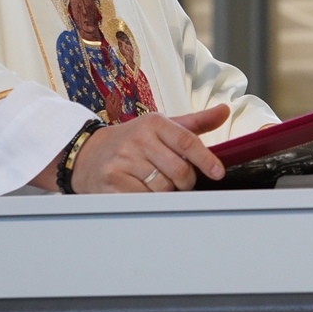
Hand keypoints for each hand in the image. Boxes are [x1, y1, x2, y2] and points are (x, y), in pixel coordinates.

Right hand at [68, 105, 229, 192]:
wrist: (88, 154)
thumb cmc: (132, 141)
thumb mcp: (161, 127)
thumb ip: (195, 123)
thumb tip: (224, 111)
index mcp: (153, 123)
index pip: (187, 142)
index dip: (206, 159)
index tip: (217, 172)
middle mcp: (138, 139)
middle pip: (179, 171)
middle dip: (185, 181)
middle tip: (179, 181)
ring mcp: (123, 161)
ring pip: (164, 188)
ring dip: (167, 192)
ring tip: (155, 182)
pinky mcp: (112, 183)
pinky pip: (145, 199)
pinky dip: (150, 200)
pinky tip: (142, 191)